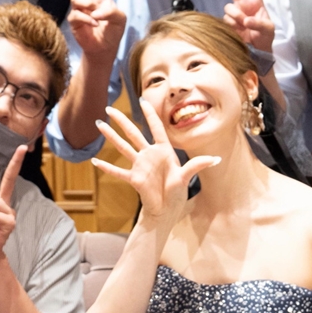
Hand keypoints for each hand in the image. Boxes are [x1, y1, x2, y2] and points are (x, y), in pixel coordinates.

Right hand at [54, 0, 126, 59]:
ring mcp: (79, 8)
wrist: (104, 48)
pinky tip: (94, 23)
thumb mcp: (120, 18)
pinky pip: (76, 13)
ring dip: (87, 4)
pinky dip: (87, 18)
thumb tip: (95, 10)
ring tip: (96, 15)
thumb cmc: (113, 31)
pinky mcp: (74, 20)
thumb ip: (111, 10)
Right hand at [90, 105, 218, 224]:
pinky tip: (95, 161)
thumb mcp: (186, 177)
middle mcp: (149, 155)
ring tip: (99, 124)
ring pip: (122, 147)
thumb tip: (216, 158)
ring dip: (111, 137)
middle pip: (133, 134)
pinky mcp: (133, 178)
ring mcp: (139, 166)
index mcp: (164, 151)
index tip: (142, 100)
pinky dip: (106, 167)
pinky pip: (117, 171)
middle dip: (121, 121)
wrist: (166, 212)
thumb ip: (198, 165)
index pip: (156, 128)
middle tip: (109, 108)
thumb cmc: (177, 194)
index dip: (150, 114)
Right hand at [213, 0, 274, 53]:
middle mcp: (243, 4)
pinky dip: (233, 26)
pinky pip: (226, 20)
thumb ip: (259, 23)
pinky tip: (240, 32)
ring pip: (229, 8)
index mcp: (256, 1)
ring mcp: (235, 12)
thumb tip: (246, 20)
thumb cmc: (266, 37)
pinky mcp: (228, 22)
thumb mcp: (269, 30)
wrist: (257, 51)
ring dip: (236, 16)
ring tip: (245, 26)